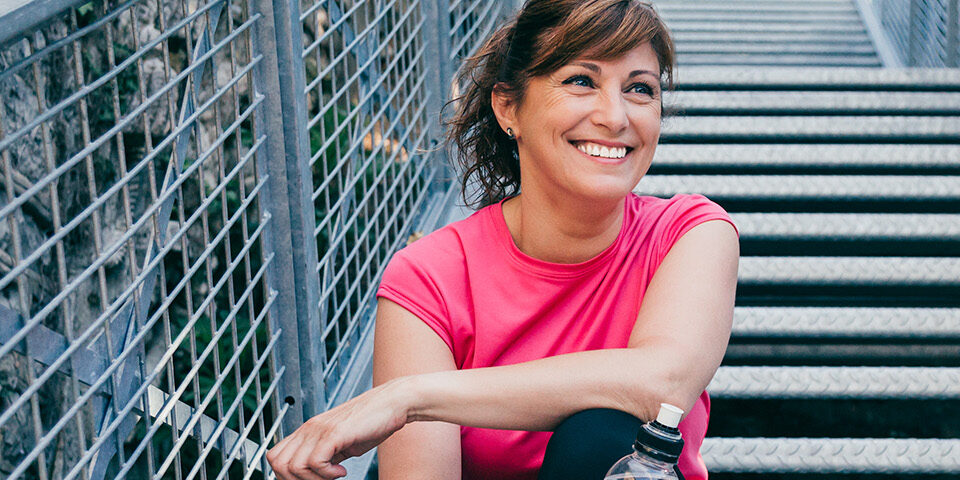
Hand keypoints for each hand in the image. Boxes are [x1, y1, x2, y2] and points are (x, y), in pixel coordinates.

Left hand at [266, 378, 412, 478]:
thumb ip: (327, 454)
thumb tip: (318, 474)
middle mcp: (310, 428)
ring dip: (314, 479)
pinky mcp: (334, 433)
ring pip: (293, 466)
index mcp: (309, 429)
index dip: (287, 474)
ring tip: (333, 474)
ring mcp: (320, 429)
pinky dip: (327, 474)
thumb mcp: (342, 441)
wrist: (393, 402)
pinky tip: (342, 470)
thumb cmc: (373, 420)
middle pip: (278, 463)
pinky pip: (315, 462)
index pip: (276, 455)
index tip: (310, 478)